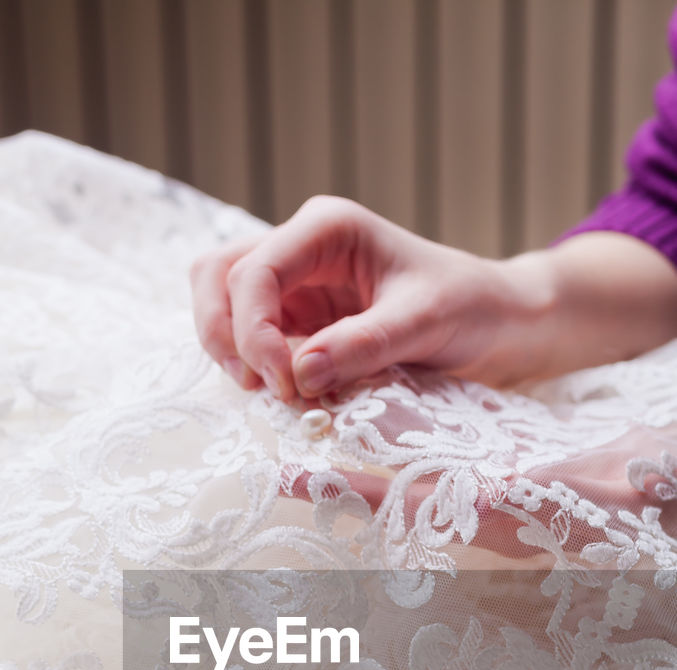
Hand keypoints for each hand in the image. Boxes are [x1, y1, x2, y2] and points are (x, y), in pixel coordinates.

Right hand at [190, 196, 676, 399]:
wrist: (501, 322)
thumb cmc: (473, 308)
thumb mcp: (425, 324)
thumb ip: (362, 346)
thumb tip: (298, 375)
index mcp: (329, 228)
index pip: (255, 271)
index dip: (253, 332)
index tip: (285, 385)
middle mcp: (303, 248)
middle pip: (218, 278)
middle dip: (226, 336)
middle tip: (264, 389)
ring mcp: (296, 284)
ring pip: (221, 301)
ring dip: (228, 348)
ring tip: (268, 391)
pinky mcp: (300, 319)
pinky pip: (249, 336)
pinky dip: (251, 363)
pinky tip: (283, 391)